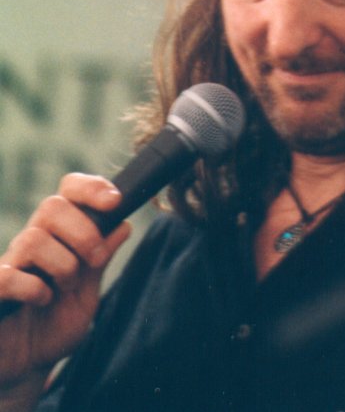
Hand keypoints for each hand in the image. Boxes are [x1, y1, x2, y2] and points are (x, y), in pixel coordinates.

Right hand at [0, 174, 130, 390]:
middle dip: (84, 232)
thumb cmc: (54, 326)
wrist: (27, 365)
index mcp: (58, 235)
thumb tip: (124, 223)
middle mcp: (32, 241)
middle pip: (52, 206)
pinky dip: (33, 288)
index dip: (91, 188)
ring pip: (34, 238)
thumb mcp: (87, 292)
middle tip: (96, 260)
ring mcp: (10, 263)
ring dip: (62, 265)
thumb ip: (101, 259)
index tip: (116, 201)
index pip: (68, 190)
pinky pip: (9, 275)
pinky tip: (42, 300)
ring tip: (66, 288)